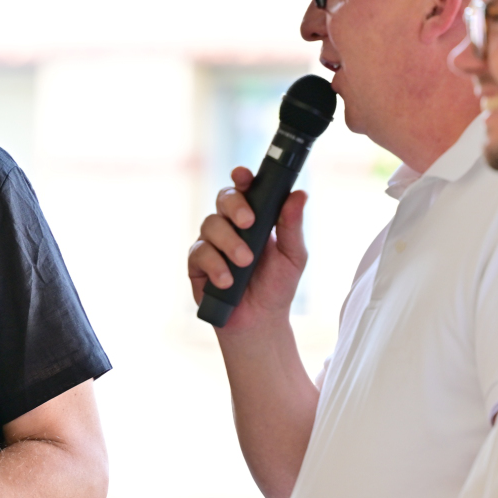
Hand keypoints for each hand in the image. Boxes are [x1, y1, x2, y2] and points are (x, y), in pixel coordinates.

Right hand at [187, 169, 307, 329]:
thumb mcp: (293, 256)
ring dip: (229, 242)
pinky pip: (199, 252)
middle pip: (223, 198)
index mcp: (255, 217)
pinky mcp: (198, 264)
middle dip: (235, 206)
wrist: (260, 321)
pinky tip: (228, 280)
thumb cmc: (277, 286)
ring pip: (211, 224)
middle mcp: (230, 225)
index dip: (242, 178)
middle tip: (249, 222)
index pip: (245, 189)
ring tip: (245, 262)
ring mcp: (212, 243)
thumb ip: (292, 226)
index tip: (244, 176)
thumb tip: (300, 194)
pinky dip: (215, 265)